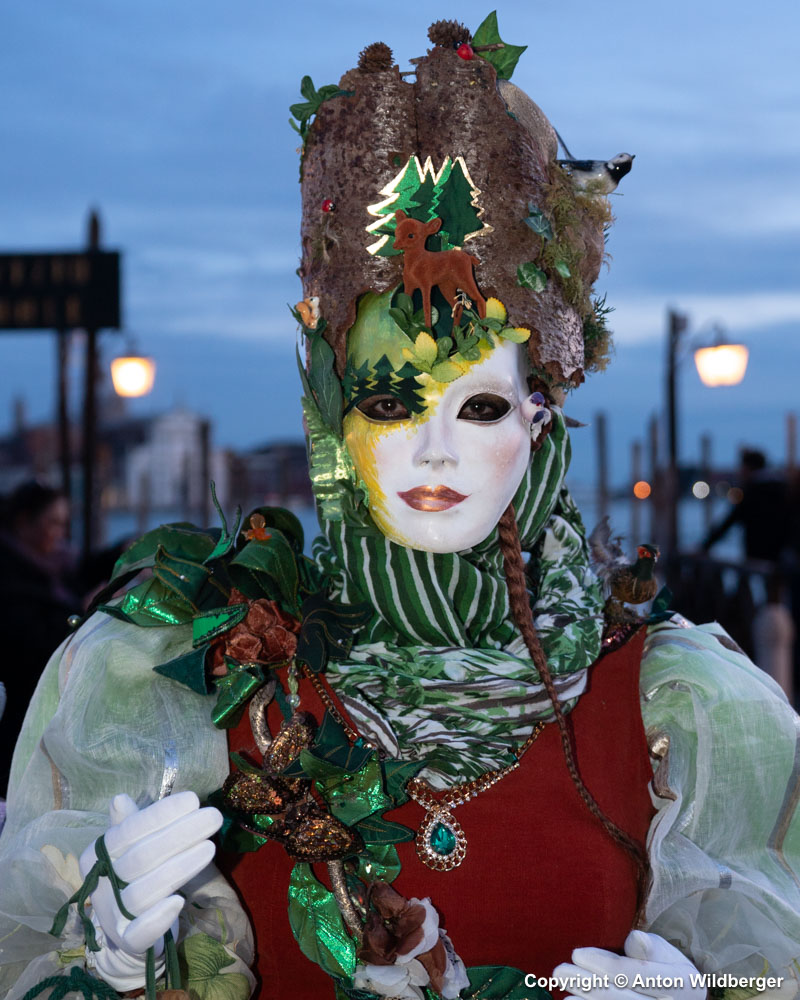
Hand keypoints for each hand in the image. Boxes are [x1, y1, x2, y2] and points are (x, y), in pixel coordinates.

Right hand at [79, 791, 222, 989]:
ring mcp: (113, 917)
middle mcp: (100, 887)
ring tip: (210, 849)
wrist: (129, 930)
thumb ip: (130, 825)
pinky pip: (140, 933)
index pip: (127, 832)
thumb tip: (120, 799)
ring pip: (143, 893)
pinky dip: (159, 918)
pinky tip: (180, 900)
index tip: (193, 799)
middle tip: (213, 816)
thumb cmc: (136, 877)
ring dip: (179, 869)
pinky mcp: (129, 942)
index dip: (160, 815)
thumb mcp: (131, 848)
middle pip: (140, 859)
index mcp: (97, 857)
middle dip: (180, 834)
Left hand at [553, 931, 703, 999]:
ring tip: (564, 994)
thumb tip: (635, 939)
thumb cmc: (668, 970)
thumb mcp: (667, 954)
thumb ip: (650, 948)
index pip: (635, 974)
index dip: (604, 964)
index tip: (577, 953)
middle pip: (621, 997)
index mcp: (681, 984)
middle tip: (559, 971)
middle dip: (587, 984)